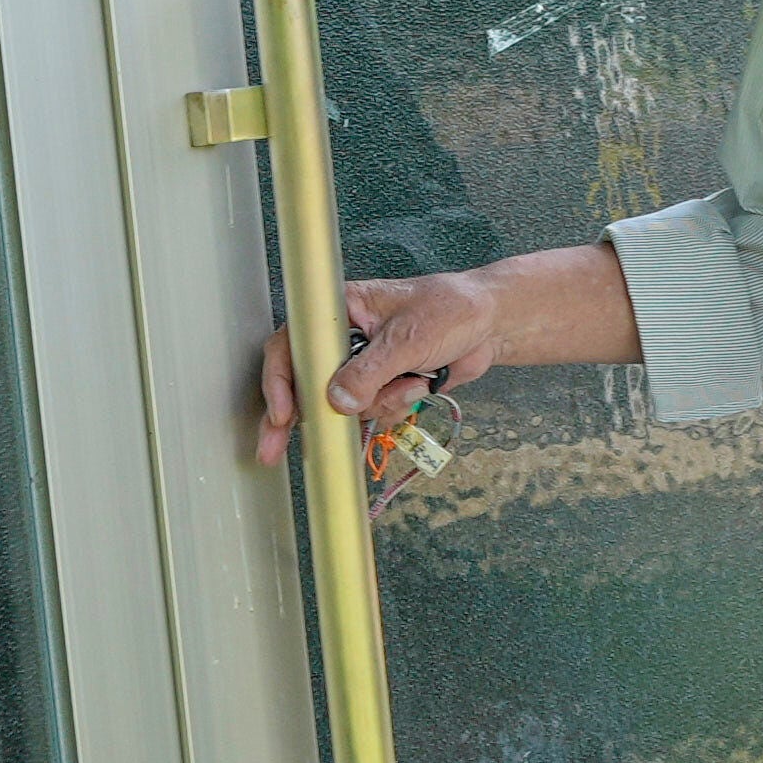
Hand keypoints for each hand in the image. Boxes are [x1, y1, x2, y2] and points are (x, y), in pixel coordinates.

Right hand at [247, 267, 502, 486]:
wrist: (490, 324)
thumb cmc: (451, 310)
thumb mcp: (407, 338)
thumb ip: (369, 371)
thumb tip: (336, 403)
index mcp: (339, 311)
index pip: (292, 344)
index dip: (280, 380)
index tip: (283, 415)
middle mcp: (343, 339)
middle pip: (305, 383)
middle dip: (297, 418)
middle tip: (272, 451)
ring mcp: (363, 365)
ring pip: (346, 405)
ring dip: (380, 404)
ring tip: (413, 381)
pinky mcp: (383, 385)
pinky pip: (374, 412)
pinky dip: (396, 408)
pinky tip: (419, 386)